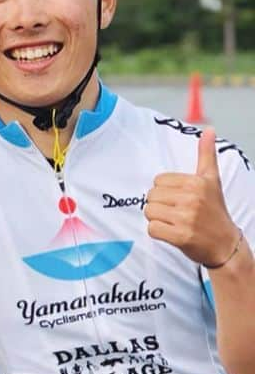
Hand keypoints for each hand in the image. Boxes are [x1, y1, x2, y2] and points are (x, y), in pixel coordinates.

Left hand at [144, 127, 241, 268]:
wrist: (224, 244)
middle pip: (150, 197)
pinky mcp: (181, 236)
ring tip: (175, 222)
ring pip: (149, 212)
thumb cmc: (214, 211)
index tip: (180, 200)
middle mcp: (192, 198)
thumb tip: (209, 130)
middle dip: (159, 206)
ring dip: (158, 220)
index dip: (165, 192)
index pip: (158, 181)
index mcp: (196, 182)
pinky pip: (152, 229)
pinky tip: (172, 233)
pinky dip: (158, 233)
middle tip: (177, 213)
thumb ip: (206, 154)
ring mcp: (186, 218)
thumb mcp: (212, 180)